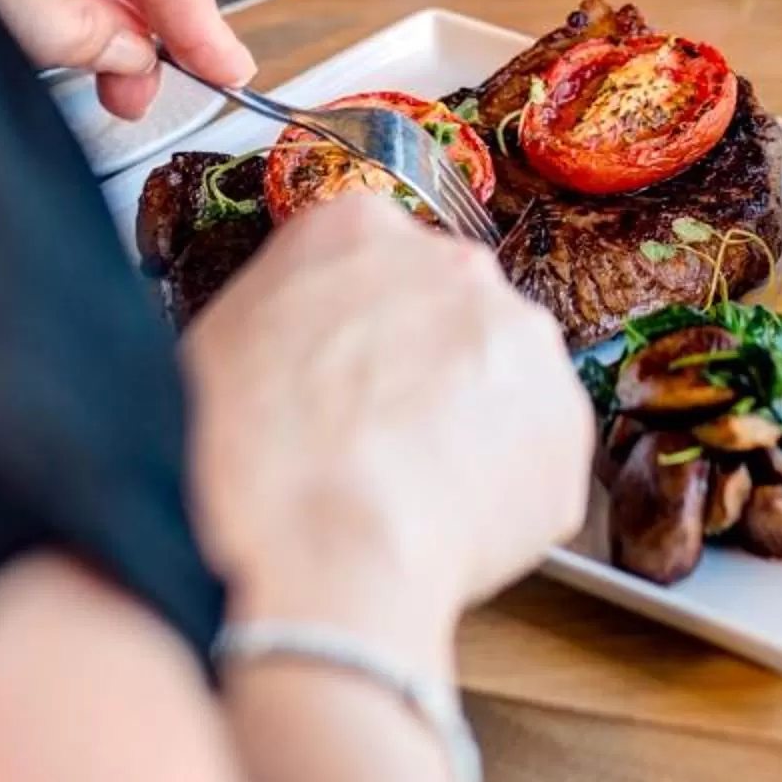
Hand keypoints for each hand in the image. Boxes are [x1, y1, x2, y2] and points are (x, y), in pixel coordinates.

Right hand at [182, 195, 593, 672]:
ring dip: (470, 423)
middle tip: (378, 439)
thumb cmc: (248, 463)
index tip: (345, 373)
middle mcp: (453, 263)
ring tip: (413, 491)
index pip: (368, 259)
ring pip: (498, 377)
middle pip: (445, 311)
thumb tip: (289, 351)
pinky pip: (537, 452)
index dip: (355, 328)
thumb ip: (281, 318)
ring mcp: (521, 335)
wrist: (322, 551)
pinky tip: (450, 522)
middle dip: (422, 368)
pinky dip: (506, 489)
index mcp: (357, 230)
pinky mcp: (566, 418)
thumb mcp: (216, 350)